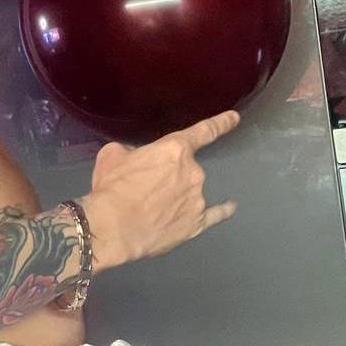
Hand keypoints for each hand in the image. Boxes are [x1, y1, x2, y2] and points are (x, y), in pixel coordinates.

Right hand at [80, 110, 240, 272]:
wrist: (113, 228)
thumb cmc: (112, 188)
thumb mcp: (112, 156)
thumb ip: (131, 151)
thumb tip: (136, 157)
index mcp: (174, 149)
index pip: (204, 131)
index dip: (221, 123)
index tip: (234, 118)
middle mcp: (193, 172)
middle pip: (186, 169)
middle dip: (169, 176)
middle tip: (145, 190)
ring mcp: (197, 199)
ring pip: (192, 191)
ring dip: (178, 195)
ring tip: (152, 209)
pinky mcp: (196, 224)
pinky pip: (215, 215)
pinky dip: (223, 211)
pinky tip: (229, 208)